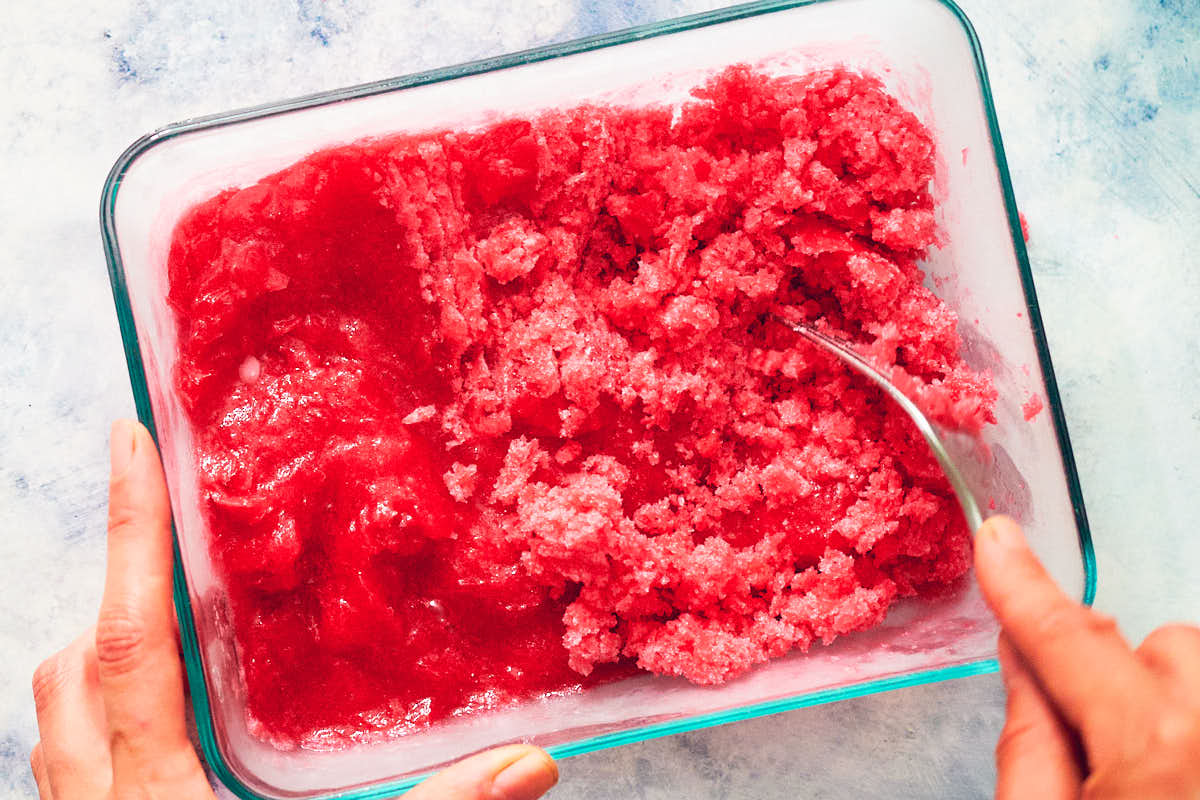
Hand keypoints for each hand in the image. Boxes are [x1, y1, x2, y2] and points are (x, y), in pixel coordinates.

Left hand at [30, 420, 558, 799]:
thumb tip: (530, 766)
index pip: (129, 639)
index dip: (132, 532)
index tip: (129, 437)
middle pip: (67, 673)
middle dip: (112, 592)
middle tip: (173, 541)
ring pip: (56, 728)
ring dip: (101, 665)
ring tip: (173, 630)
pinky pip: (72, 776)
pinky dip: (104, 731)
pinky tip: (173, 740)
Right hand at [975, 516, 1199, 798]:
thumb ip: (1027, 744)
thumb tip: (1022, 666)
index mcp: (1158, 745)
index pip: (1069, 637)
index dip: (1022, 587)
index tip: (998, 541)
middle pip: (1164, 646)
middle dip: (1124, 675)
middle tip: (1099, 746)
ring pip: (1199, 673)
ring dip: (1169, 704)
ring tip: (1146, 776)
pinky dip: (1190, 726)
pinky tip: (1177, 777)